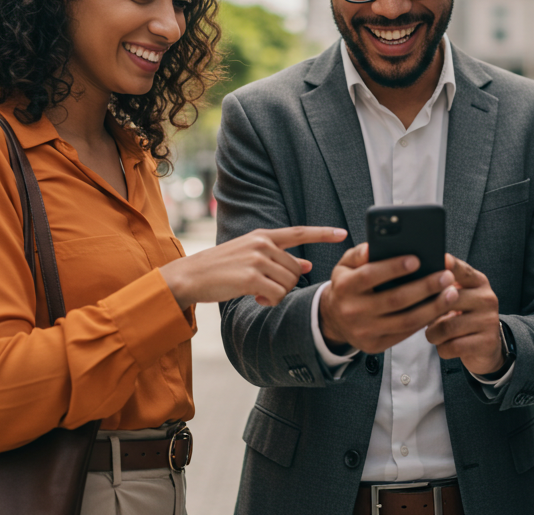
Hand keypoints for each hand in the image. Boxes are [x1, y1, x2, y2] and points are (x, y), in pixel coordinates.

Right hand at [160, 226, 345, 308]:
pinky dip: (270, 302)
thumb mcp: (250, 256)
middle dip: (285, 284)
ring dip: (277, 294)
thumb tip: (307, 264)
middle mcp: (262, 244)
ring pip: (288, 283)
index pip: (299, 232)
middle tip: (264, 288)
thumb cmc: (221, 268)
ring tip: (257, 292)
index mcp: (263, 236)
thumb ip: (278, 258)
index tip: (343, 233)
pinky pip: (277, 295)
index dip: (323, 234)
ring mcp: (256, 259)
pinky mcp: (250, 277)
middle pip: (295, 269)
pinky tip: (256, 299)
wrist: (190, 276)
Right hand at [319, 243, 458, 353]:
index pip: (370, 275)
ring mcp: (364, 331)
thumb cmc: (347, 284)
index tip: (417, 259)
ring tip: (451, 292)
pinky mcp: (376, 345)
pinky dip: (426, 320)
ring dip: (432, 307)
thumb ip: (360, 253)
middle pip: (394, 300)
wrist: (334, 318)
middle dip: (424, 287)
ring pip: (405, 320)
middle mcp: (352, 311)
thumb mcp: (345, 265)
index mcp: (344, 287)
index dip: (393, 267)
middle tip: (446, 276)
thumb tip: (374, 246)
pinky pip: (406, 333)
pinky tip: (440, 308)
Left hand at [425, 257, 503, 375]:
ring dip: (433, 334)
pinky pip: (452, 346)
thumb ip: (442, 286)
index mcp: (479, 282)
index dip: (450, 266)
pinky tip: (445, 345)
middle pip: (448, 300)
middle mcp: (487, 298)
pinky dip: (442, 348)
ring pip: (446, 327)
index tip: (440, 259)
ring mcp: (489, 321)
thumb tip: (416, 280)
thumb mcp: (458, 297)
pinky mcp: (487, 343)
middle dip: (428, 313)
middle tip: (422, 318)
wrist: (486, 346)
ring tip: (433, 334)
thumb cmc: (462, 317)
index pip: (463, 270)